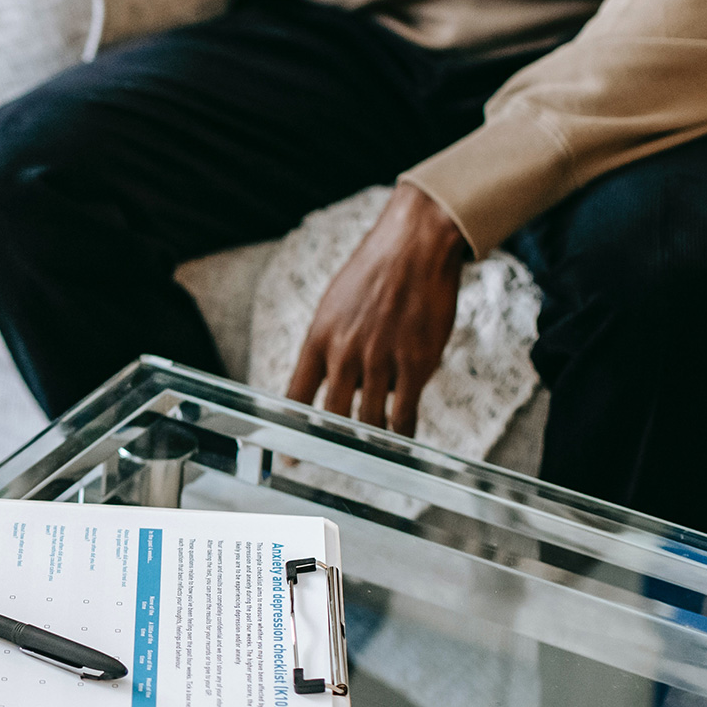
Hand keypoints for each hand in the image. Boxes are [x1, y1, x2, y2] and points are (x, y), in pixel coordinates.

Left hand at [285, 183, 469, 434]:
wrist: (415, 245)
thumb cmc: (374, 272)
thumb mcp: (334, 305)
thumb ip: (328, 343)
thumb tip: (326, 378)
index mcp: (318, 337)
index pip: (296, 395)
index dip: (292, 430)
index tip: (290, 455)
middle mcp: (344, 353)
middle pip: (332, 416)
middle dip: (333, 443)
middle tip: (337, 461)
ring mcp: (381, 360)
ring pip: (370, 420)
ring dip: (371, 440)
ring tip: (373, 454)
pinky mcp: (416, 363)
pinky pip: (405, 412)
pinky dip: (403, 433)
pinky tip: (402, 441)